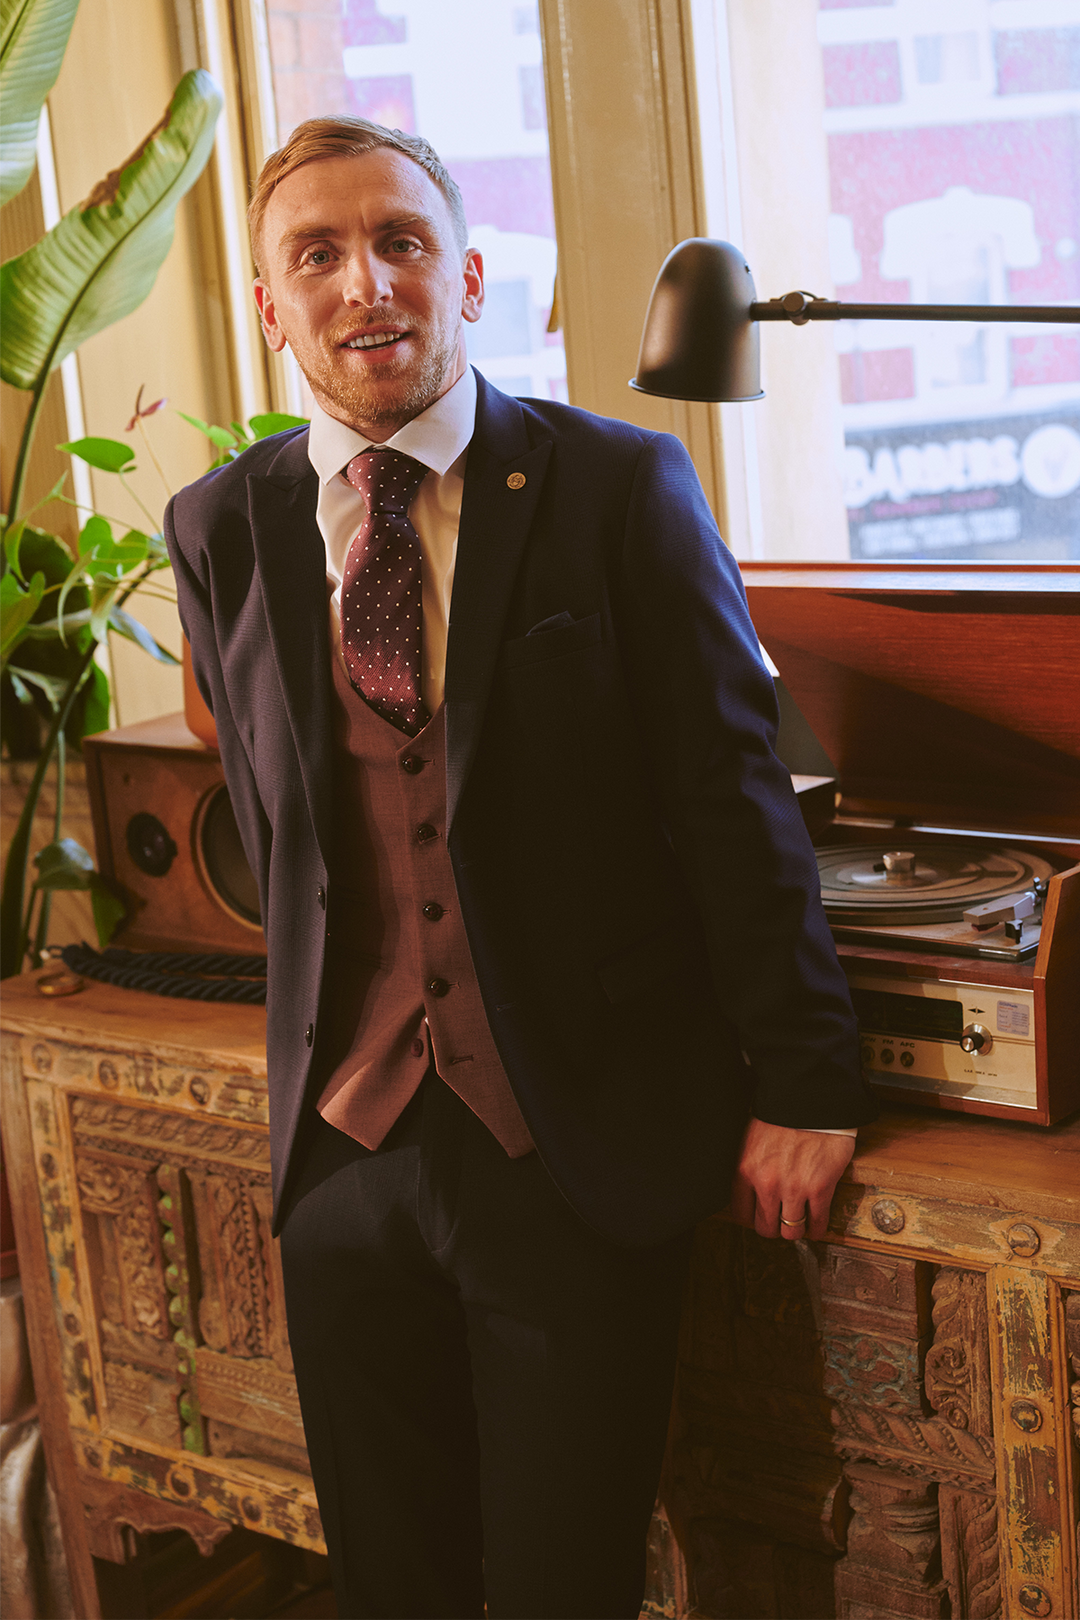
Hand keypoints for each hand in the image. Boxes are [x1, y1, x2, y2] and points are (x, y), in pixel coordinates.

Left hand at [730, 1119, 854, 1241]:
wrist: (810, 1098)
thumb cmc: (781, 1114)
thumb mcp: (750, 1138)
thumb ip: (748, 1165)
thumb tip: (747, 1188)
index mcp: (745, 1170)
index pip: (741, 1214)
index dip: (752, 1218)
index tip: (760, 1215)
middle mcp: (767, 1183)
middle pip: (766, 1228)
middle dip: (773, 1227)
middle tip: (781, 1220)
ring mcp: (794, 1188)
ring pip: (791, 1232)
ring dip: (795, 1229)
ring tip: (799, 1222)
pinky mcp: (820, 1188)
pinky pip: (817, 1223)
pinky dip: (817, 1228)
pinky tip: (817, 1224)